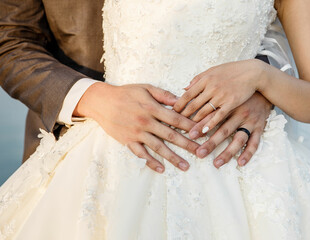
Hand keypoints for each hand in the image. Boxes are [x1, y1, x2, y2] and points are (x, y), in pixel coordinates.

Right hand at [74, 82, 199, 172]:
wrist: (101, 101)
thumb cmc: (125, 93)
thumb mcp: (145, 88)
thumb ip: (163, 95)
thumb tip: (180, 101)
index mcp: (152, 108)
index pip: (176, 118)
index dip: (191, 126)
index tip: (203, 132)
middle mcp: (146, 122)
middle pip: (171, 135)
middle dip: (188, 144)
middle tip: (201, 152)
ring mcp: (137, 133)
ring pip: (158, 147)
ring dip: (173, 157)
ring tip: (186, 166)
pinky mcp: (128, 141)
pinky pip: (141, 154)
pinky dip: (151, 162)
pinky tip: (161, 169)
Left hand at [173, 59, 266, 133]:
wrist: (253, 72)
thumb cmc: (232, 71)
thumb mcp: (213, 70)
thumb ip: (198, 79)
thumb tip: (185, 88)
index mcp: (205, 79)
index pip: (188, 94)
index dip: (179, 104)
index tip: (173, 112)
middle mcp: (211, 87)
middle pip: (194, 105)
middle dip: (184, 116)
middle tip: (176, 124)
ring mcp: (221, 95)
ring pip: (204, 111)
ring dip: (195, 122)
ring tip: (188, 130)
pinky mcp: (231, 103)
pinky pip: (219, 115)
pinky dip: (211, 124)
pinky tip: (205, 131)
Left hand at [187, 92, 271, 167]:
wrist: (262, 84)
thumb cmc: (236, 87)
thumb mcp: (220, 85)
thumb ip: (204, 90)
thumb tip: (184, 89)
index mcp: (228, 104)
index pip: (213, 117)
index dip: (201, 126)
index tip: (190, 135)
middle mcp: (239, 113)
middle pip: (223, 130)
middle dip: (211, 143)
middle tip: (199, 153)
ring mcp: (250, 121)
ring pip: (238, 139)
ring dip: (227, 152)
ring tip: (216, 163)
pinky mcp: (260, 127)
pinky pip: (255, 142)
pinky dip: (248, 153)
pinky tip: (240, 162)